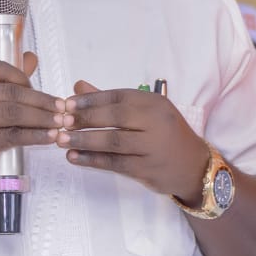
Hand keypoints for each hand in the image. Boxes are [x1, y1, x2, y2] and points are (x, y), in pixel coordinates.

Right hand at [0, 53, 64, 202]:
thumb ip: (0, 80)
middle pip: (12, 93)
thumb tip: (31, 58)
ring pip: (14, 114)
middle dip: (42, 101)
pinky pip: (12, 136)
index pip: (0, 69)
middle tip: (63, 108)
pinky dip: (34, 136)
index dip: (25, 79)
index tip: (42, 91)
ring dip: (42, 118)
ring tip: (61, 122)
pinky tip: (48, 137)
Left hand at [53, 80, 208, 200]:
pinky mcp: (147, 169)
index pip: (118, 97)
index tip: (67, 103)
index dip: (91, 100)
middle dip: (85, 119)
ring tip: (61, 140)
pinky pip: (115, 163)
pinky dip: (92, 160)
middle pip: (115, 118)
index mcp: (154, 103)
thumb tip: (78, 86)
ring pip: (113, 142)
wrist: (193, 165)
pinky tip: (74, 158)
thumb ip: (111, 101)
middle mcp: (156, 123)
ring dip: (84, 141)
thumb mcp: (144, 112)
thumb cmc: (164, 134)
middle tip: (61, 121)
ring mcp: (152, 147)